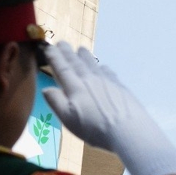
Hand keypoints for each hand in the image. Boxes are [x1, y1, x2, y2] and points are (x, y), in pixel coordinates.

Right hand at [42, 42, 175, 174]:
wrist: (128, 132)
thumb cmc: (95, 129)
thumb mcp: (68, 119)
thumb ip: (56, 102)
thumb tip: (47, 89)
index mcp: (75, 87)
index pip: (62, 68)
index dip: (54, 57)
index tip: (48, 47)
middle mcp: (90, 80)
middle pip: (76, 63)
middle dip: (67, 52)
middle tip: (62, 43)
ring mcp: (107, 82)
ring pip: (93, 64)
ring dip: (84, 56)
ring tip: (80, 49)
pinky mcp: (121, 87)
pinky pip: (108, 72)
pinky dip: (102, 67)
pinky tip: (102, 67)